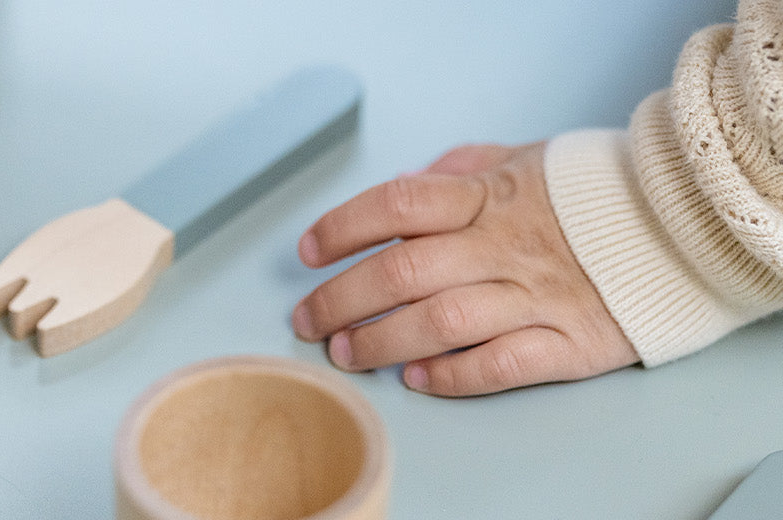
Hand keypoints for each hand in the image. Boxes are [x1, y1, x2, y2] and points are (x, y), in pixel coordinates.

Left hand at [291, 143, 638, 395]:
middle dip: (342, 300)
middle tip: (308, 320)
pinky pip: (501, 364)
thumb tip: (410, 177)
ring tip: (347, 354)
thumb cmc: (590, 198)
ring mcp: (537, 296)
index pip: (397, 204)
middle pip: (403, 271)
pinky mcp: (570, 342)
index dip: (342, 228)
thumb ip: (463, 167)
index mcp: (488, 198)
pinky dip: (454, 375)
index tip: (307, 252)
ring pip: (440, 322)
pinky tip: (418, 379)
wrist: (681, 230)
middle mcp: (504, 246)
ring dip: (382, 342)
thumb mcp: (525, 160)